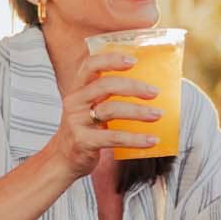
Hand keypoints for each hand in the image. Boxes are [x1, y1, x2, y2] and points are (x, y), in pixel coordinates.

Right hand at [46, 51, 161, 178]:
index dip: (111, 59)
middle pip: (104, 86)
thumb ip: (107, 96)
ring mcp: (77, 122)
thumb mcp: (89, 108)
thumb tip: (147, 87)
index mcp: (78, 89)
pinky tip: (151, 140)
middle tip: (154, 92)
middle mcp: (75, 102)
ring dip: (138, 111)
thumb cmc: (83, 130)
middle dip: (133, 86)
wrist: (63, 159)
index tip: (133, 60)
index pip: (90, 66)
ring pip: (110, 110)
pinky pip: (113, 137)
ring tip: (157, 114)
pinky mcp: (83, 142)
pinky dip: (136, 139)